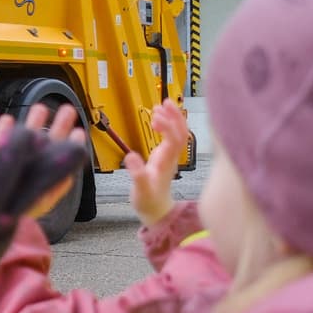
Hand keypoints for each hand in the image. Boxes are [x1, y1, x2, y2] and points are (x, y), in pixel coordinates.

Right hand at [123, 101, 189, 226]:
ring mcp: (170, 155)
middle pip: (181, 132)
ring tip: (160, 105)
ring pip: (178, 133)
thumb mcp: (140, 190)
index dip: (168, 126)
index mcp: (167, 162)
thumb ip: (137, 174)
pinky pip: (171, 136)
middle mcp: (171, 157)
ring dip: (173, 118)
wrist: (156, 211)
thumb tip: (130, 156)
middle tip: (164, 102)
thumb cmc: (148, 201)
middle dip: (175, 116)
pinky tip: (156, 120)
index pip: (174, 139)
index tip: (154, 117)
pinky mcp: (165, 156)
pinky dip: (167, 125)